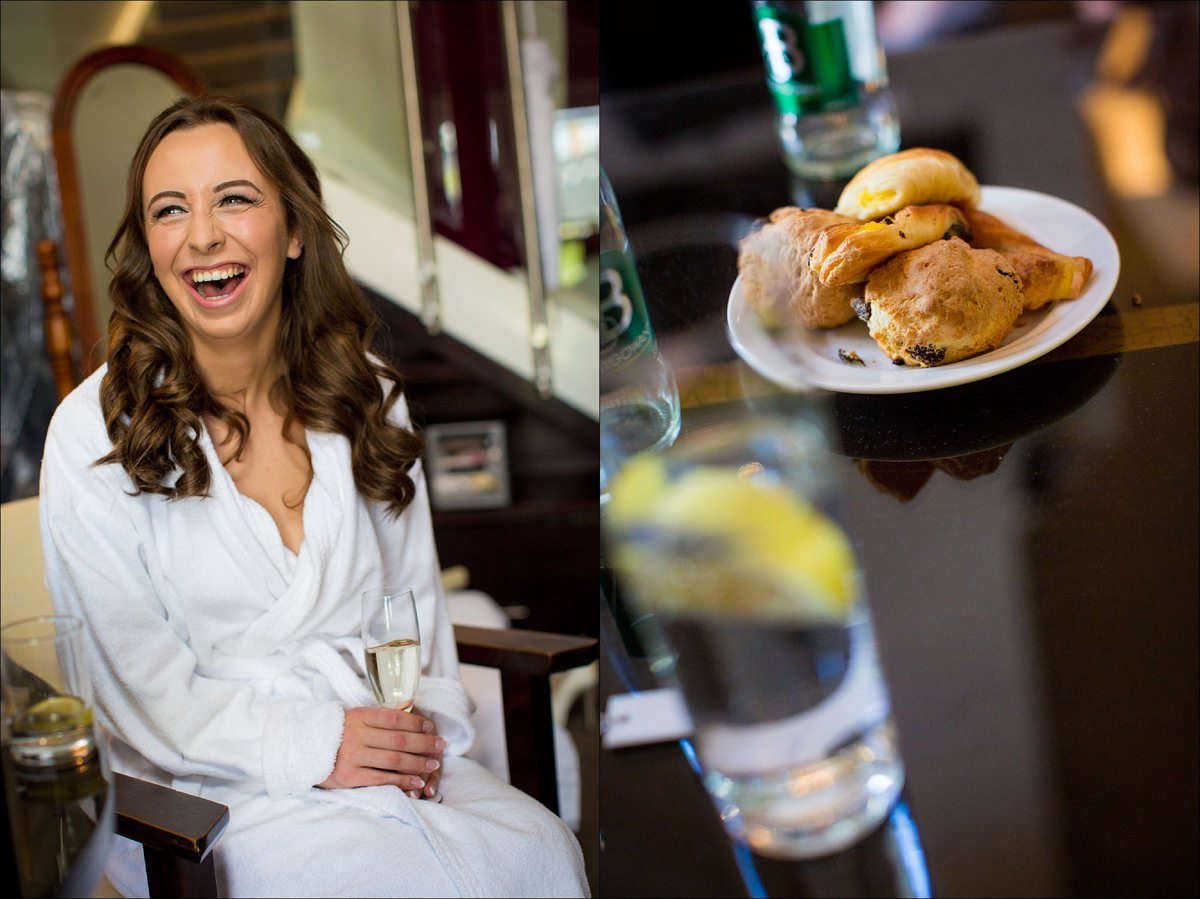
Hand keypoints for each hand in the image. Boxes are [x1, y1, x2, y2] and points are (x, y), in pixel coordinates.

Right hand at [317, 706, 445, 791]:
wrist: (303, 752)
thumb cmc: (335, 734)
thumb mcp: (353, 718)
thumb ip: (379, 717)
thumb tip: (410, 708)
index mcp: (359, 717)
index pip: (394, 718)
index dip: (416, 722)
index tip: (431, 726)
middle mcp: (357, 735)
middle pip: (399, 739)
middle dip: (424, 743)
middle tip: (441, 745)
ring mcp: (353, 756)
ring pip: (394, 759)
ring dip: (418, 762)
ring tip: (433, 764)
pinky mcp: (350, 776)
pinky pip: (382, 779)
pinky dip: (402, 781)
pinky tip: (417, 782)